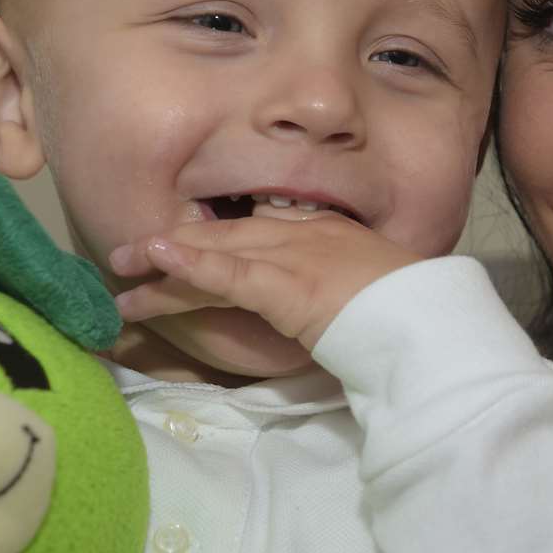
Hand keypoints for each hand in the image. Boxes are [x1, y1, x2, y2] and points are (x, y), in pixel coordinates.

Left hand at [109, 215, 422, 349]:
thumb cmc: (411, 316)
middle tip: (128, 257)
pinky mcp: (287, 285)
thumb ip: (335, 293)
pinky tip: (157, 259)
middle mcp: (304, 235)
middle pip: (226, 236)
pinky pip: (230, 274)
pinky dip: (192, 265)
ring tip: (119, 270)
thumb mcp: (370, 293)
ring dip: (163, 264)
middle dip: (174, 246)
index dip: (213, 238)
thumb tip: (313, 309)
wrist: (433, 324)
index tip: (179, 244)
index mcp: (325, 234)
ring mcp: (295, 256)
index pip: (256, 229)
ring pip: (216, 254)